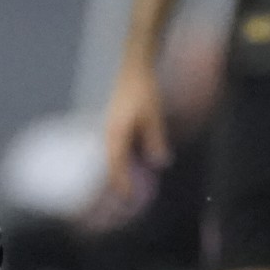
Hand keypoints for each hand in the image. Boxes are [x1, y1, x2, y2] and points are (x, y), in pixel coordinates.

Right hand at [104, 60, 170, 196]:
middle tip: (125, 199)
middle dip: (117, 181)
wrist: (135, 70)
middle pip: (110, 164)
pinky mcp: (115, 124)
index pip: (115, 165)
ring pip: (112, 156)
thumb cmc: (143, 91)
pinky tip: (130, 163)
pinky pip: (115, 148)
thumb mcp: (153, 116)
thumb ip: (155, 140)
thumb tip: (160, 163)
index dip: (121, 183)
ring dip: (118, 171)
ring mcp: (110, 128)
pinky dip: (121, 160)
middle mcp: (109, 133)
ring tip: (126, 186)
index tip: (127, 199)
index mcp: (115, 133)